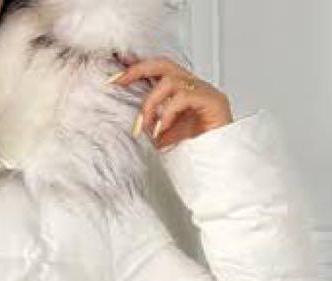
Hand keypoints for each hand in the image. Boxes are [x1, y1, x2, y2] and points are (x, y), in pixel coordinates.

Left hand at [107, 55, 232, 148]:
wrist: (216, 166)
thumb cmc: (194, 152)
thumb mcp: (161, 136)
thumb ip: (148, 123)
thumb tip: (130, 119)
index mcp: (181, 91)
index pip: (158, 70)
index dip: (137, 68)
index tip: (114, 74)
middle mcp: (194, 87)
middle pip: (164, 64)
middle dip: (138, 69)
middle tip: (118, 81)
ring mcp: (205, 92)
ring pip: (171, 80)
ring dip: (150, 102)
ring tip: (143, 125)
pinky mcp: (213, 101)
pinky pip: (184, 97)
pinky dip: (167, 112)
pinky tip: (160, 130)